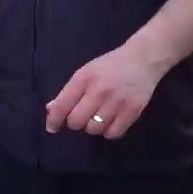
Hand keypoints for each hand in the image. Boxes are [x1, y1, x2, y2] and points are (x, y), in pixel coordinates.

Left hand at [44, 43, 164, 139]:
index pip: (63, 105)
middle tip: (81, 117)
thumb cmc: (110, 66)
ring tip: (97, 117)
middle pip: (76, 121)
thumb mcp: (85, 72)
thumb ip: (68, 92)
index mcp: (83, 78)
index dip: (54, 120)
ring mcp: (117, 102)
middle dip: (75, 123)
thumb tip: (51, 109)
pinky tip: (110, 122)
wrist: (142, 59)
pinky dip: (108, 132)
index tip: (52, 128)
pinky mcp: (132, 111)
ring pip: (94, 129)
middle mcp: (99, 90)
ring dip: (92, 127)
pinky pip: (113, 133)